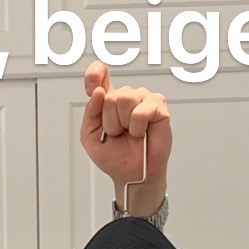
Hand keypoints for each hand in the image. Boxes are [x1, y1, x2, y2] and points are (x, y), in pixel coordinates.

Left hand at [80, 64, 170, 216]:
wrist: (132, 174)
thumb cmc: (114, 157)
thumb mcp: (90, 137)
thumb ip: (90, 113)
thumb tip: (99, 92)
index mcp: (108, 100)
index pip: (100, 74)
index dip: (94, 75)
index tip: (91, 88)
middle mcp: (126, 96)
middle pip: (110, 96)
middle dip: (110, 121)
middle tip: (118, 134)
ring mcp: (143, 98)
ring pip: (124, 99)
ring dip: (123, 124)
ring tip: (130, 134)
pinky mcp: (158, 106)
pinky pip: (141, 111)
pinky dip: (137, 127)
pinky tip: (141, 133)